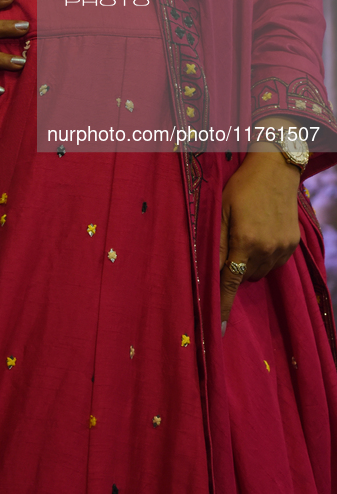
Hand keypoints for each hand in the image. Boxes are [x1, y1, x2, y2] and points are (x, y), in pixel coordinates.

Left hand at [219, 149, 300, 330]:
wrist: (275, 170)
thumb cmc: (241, 186)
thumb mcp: (220, 209)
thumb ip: (215, 241)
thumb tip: (206, 270)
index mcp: (244, 241)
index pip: (230, 281)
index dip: (222, 305)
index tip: (217, 328)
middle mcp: (266, 248)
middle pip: (245, 278)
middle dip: (234, 271)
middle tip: (229, 248)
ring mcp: (282, 248)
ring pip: (260, 272)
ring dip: (249, 264)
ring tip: (245, 238)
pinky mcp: (292, 244)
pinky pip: (274, 263)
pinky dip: (264, 257)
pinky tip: (260, 236)